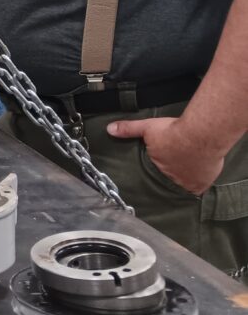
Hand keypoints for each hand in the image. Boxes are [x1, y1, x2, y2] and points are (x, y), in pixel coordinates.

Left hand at [107, 116, 222, 194]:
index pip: (153, 176)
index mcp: (157, 169)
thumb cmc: (175, 132)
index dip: (157, 170)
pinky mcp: (204, 182)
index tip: (160, 166)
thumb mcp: (147, 127)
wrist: (201, 134)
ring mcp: (189, 183)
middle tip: (175, 166)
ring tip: (186, 168)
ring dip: (185, 178)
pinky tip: (199, 174)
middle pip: (170, 181)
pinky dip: (200, 180)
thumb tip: (110, 129)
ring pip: (185, 184)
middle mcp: (172, 180)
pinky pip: (201, 186)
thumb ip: (129, 129)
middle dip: (171, 174)